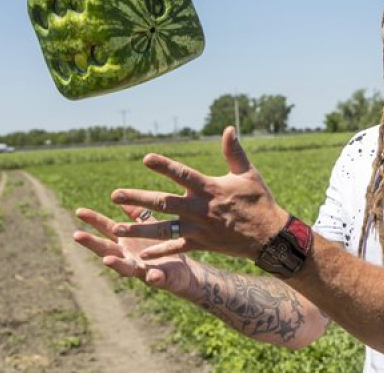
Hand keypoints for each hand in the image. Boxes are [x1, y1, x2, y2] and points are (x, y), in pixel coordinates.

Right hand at [73, 204, 193, 294]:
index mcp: (127, 242)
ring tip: (107, 261)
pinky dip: (153, 277)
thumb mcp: (150, 228)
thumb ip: (137, 216)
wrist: (184, 271)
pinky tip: (151, 275)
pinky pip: (156, 279)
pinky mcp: (159, 279)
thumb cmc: (163, 249)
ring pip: (125, 268)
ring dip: (116, 265)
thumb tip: (123, 199)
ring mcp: (142, 269)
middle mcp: (129, 256)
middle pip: (107, 249)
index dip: (93, 221)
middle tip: (76, 235)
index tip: (79, 211)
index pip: (107, 229)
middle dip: (92, 243)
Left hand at [110, 126, 289, 260]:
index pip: (182, 174)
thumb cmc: (259, 201)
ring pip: (163, 228)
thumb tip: (228, 128)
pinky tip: (142, 254)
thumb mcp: (248, 173)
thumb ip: (234, 152)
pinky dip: (159, 251)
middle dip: (137, 199)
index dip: (164, 166)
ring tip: (117, 228)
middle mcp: (199, 209)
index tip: (145, 158)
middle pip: (163, 202)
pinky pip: (176, 248)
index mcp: (210, 188)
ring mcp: (198, 229)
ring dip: (139, 228)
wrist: (269, 236)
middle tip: (114, 195)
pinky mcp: (201, 244)